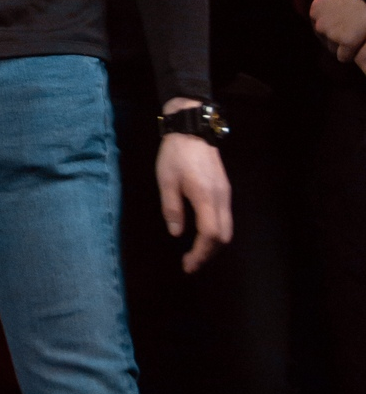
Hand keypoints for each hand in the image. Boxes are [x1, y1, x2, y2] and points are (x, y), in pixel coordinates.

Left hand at [156, 131, 232, 273]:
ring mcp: (226, 193)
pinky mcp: (225, 189)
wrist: (192, 129)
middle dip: (208, 254)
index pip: (210, 235)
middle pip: (224, 236)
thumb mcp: (166, 181)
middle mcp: (221, 198)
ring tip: (196, 253)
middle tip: (191, 263)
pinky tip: (203, 234)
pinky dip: (216, 232)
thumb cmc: (176, 154)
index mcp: (205, 197)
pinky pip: (225, 218)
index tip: (188, 265)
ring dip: (213, 244)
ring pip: (227, 228)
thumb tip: (176, 234)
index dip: (200, 253)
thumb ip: (172, 209)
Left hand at [303, 0, 365, 62]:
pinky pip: (344, 57)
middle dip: (339, 37)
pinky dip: (351, 55)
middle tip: (355, 30)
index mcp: (315, 9)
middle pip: (327, 38)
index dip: (336, 25)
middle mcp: (319, 23)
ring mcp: (331, 34)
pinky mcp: (346, 44)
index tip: (349, 21)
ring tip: (358, 39)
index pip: (321, 25)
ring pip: (335, 48)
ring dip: (344, 47)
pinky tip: (358, 48)